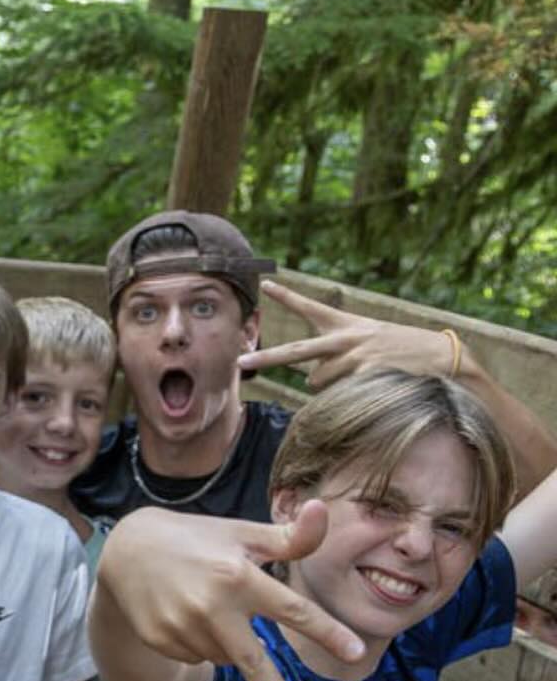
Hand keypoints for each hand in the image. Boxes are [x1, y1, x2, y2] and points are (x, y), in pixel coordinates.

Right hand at [99, 501, 365, 680]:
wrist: (127, 550)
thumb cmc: (197, 539)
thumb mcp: (242, 534)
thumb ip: (289, 537)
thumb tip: (324, 508)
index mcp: (237, 576)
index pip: (292, 609)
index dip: (327, 631)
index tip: (356, 651)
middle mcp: (210, 606)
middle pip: (254, 663)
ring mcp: (181, 627)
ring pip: (225, 657)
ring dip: (231, 645)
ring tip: (210, 608)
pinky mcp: (160, 640)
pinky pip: (197, 657)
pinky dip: (202, 644)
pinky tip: (186, 615)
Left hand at [239, 280, 456, 389]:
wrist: (441, 357)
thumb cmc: (401, 351)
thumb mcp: (369, 340)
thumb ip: (336, 352)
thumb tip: (308, 380)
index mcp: (346, 325)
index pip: (311, 308)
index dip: (287, 297)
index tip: (267, 284)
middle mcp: (346, 338)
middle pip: (296, 351)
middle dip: (266, 357)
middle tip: (239, 363)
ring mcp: (354, 357)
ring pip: (317, 381)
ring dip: (327, 385)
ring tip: (355, 377)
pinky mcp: (364, 375)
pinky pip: (337, 394)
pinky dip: (343, 396)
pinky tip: (366, 386)